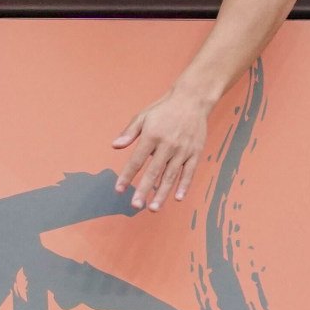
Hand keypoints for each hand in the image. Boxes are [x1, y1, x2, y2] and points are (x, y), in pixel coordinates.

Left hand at [110, 80, 218, 209]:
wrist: (191, 101)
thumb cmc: (163, 110)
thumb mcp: (142, 117)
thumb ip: (129, 133)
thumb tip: (115, 146)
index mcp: (152, 137)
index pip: (137, 161)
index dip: (127, 176)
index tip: (119, 190)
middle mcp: (167, 146)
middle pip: (153, 172)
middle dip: (144, 190)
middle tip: (135, 205)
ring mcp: (183, 151)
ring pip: (171, 176)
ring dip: (162, 193)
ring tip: (153, 208)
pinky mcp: (195, 153)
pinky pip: (189, 172)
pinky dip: (184, 186)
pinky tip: (177, 198)